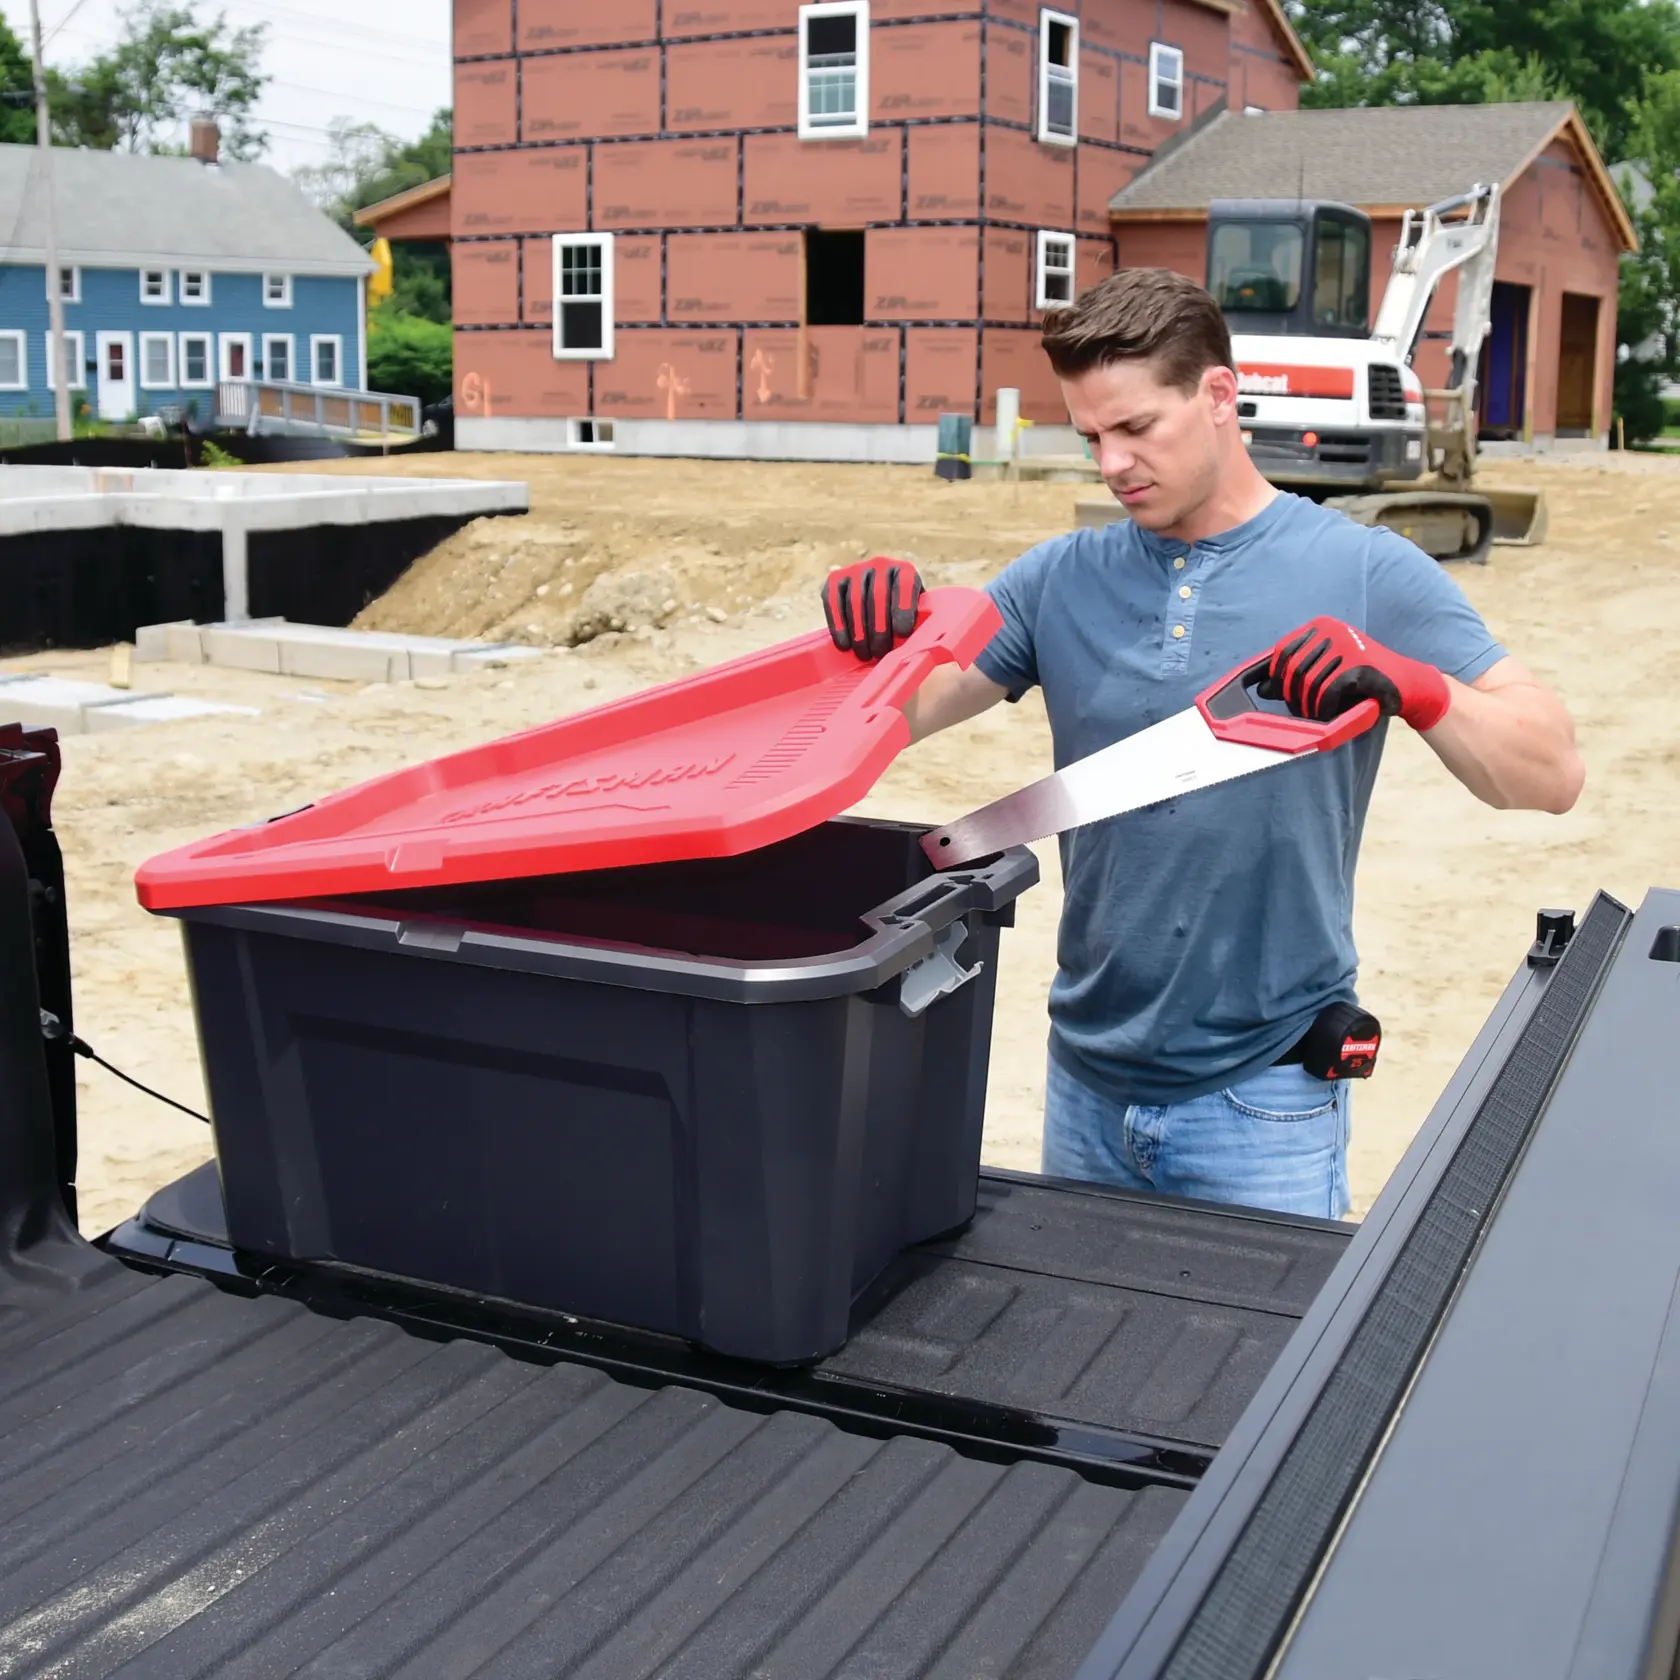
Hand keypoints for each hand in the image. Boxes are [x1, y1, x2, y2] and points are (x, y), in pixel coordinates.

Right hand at [822, 559, 922, 660]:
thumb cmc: (900, 612)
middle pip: (877, 596)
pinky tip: (844, 645)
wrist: (877, 595)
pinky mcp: (835, 578)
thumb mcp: (916, 611)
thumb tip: (915, 644)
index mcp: (905, 570)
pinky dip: (838, 625)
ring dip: (859, 632)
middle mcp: (880, 564)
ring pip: (855, 601)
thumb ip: (918, 622)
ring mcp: (855, 569)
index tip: (902, 633)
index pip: (905, 584)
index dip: (903, 609)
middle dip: (878, 629)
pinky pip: (833, 601)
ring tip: (864, 654)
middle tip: (879, 653)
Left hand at [1263, 616, 1449, 731]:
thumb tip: (1262, 690)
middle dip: (1293, 696)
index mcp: (1323, 626)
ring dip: (1309, 706)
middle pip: (1294, 669)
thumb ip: (1296, 674)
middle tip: (1302, 710)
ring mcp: (1347, 646)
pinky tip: (1332, 712)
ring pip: (1309, 684)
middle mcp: (1334, 631)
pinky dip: (1325, 708)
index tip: (1280, 693)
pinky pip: (1327, 693)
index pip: (1283, 650)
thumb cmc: (1362, 678)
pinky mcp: (1360, 667)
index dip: (1276, 676)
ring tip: (1319, 713)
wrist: (1407, 683)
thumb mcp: (1326, 671)